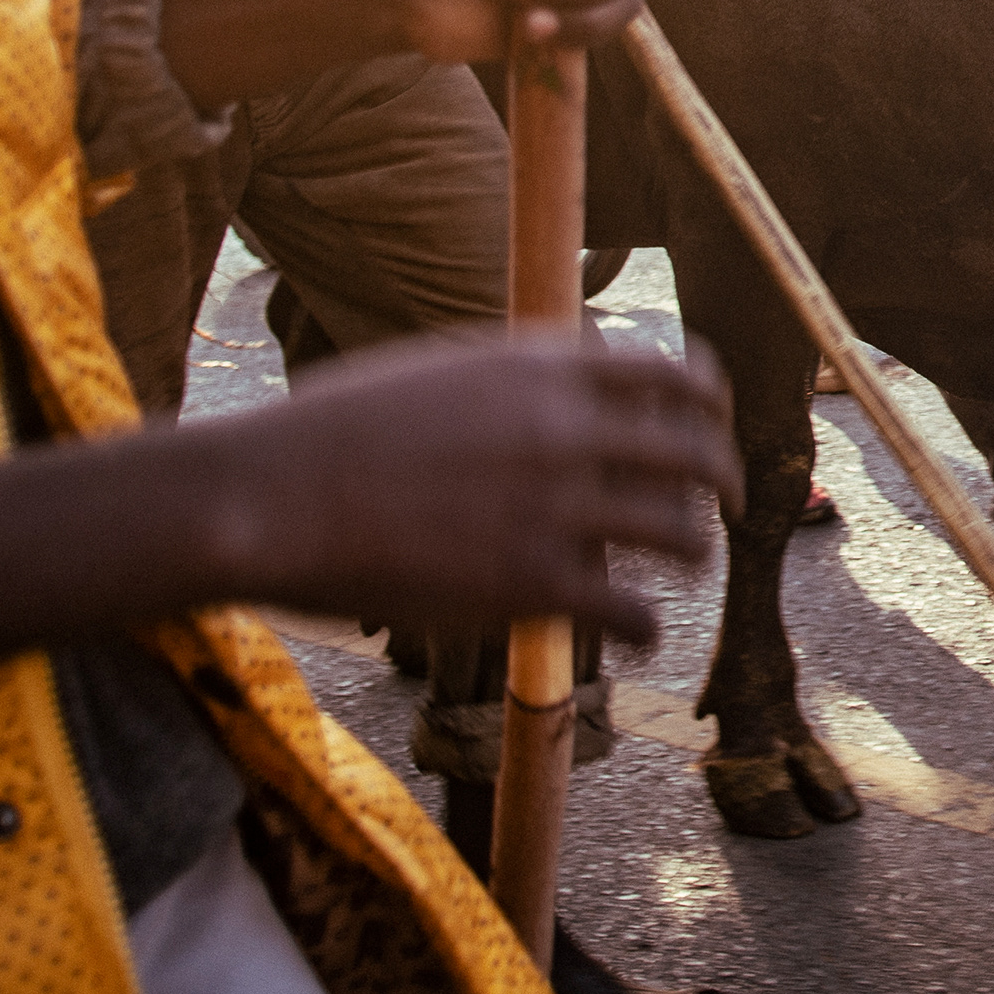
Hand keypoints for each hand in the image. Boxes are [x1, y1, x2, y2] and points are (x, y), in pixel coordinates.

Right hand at [202, 334, 737, 644]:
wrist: (268, 496)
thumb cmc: (333, 433)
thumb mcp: (440, 367)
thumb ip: (520, 370)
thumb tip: (580, 361)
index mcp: (544, 368)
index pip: (675, 373)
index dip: (710, 403)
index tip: (714, 425)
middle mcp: (565, 429)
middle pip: (696, 453)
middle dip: (724, 482)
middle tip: (725, 506)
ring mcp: (555, 508)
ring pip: (680, 534)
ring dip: (693, 555)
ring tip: (680, 571)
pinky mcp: (531, 584)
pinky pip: (633, 609)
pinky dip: (648, 624)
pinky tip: (640, 632)